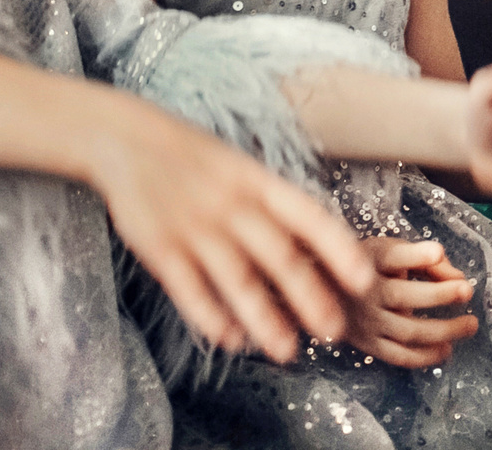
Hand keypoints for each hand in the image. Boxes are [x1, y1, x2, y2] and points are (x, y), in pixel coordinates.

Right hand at [87, 103, 377, 362]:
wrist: (127, 141)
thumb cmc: (196, 159)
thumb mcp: (241, 168)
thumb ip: (273, 206)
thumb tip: (315, 250)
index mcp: (258, 182)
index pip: (309, 216)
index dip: (339, 249)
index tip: (364, 279)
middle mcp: (232, 205)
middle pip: (279, 257)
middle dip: (311, 297)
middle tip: (335, 331)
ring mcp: (195, 228)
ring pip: (238, 281)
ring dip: (266, 319)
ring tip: (288, 351)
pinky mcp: (160, 249)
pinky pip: (191, 290)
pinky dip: (212, 318)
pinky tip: (232, 340)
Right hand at [341, 238, 476, 367]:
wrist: (327, 291)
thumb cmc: (373, 265)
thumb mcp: (394, 250)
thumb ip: (426, 260)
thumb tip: (460, 279)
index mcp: (372, 259)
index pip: (393, 256)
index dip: (415, 255)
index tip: (438, 252)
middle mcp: (365, 290)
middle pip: (403, 296)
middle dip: (439, 294)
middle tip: (468, 291)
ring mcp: (365, 321)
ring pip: (407, 330)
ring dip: (443, 330)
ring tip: (470, 324)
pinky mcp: (367, 344)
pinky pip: (398, 355)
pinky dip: (425, 356)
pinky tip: (447, 350)